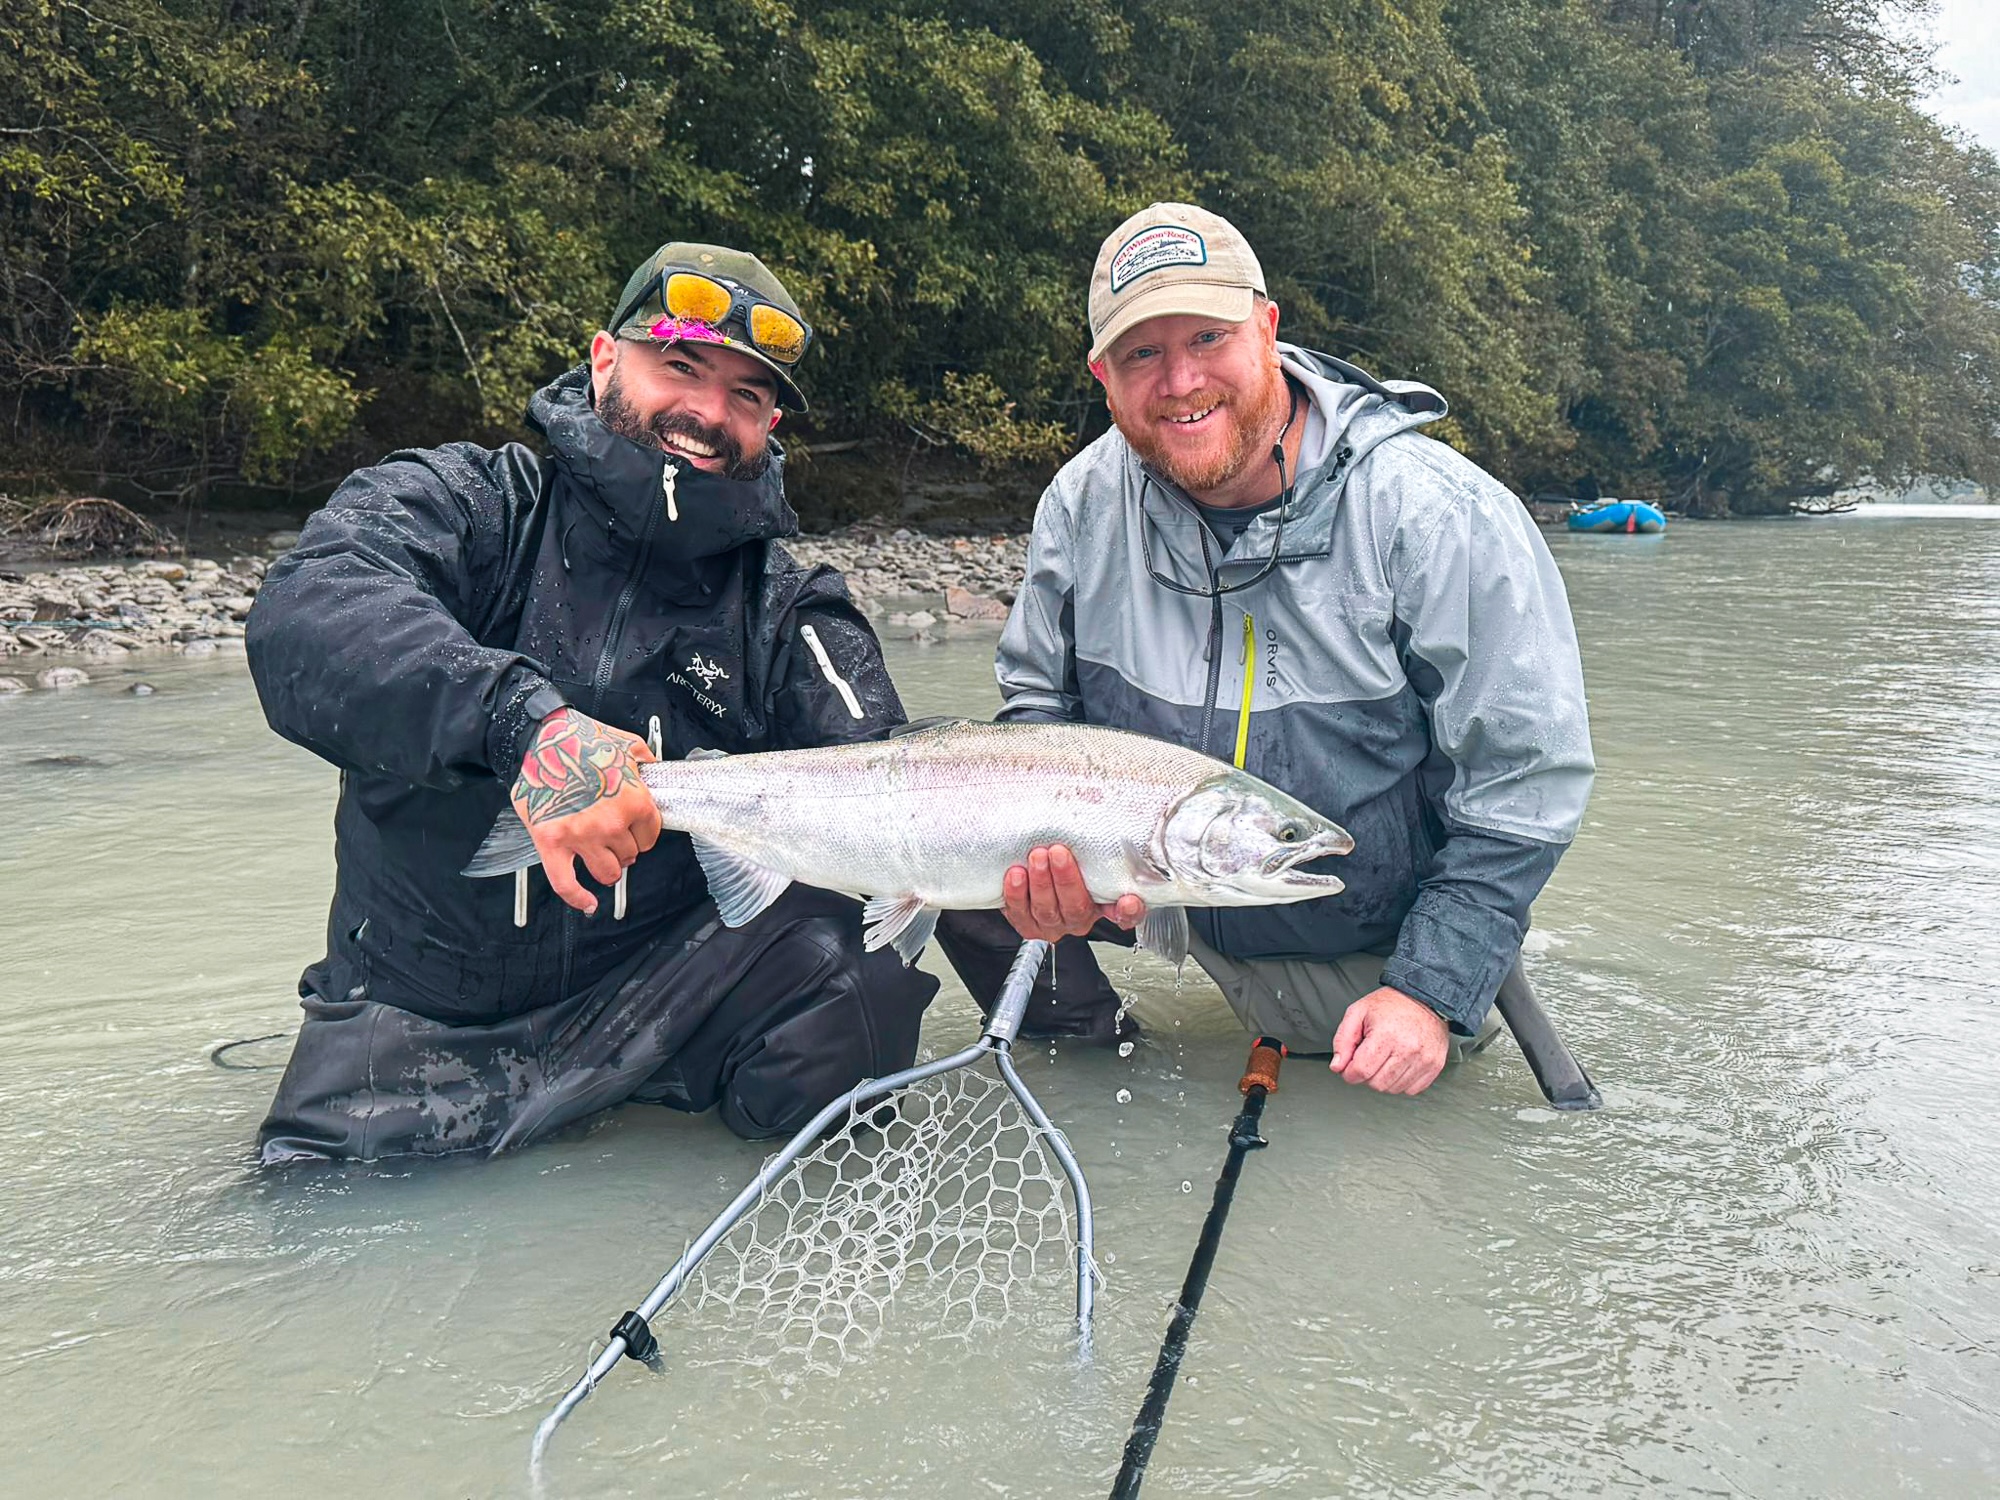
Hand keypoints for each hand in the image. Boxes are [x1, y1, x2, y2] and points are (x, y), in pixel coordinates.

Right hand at [511, 708, 661, 913]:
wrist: (538, 736)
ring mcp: (582, 836)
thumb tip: (655, 776)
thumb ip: (647, 765)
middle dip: (623, 847)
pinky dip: (577, 898)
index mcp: (634, 802)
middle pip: (630, 855)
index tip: (635, 831)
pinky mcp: (551, 843)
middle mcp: (612, 823)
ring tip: (601, 857)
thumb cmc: (580, 738)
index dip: (642, 833)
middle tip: (612, 837)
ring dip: (607, 868)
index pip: (650, 836)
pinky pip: (566, 884)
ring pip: (607, 873)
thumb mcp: (629, 744)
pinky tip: (587, 903)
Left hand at [1000, 843, 1145, 942]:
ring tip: (1036, 857)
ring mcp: (1052, 924)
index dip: (1128, 911)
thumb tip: (1100, 803)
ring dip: (1041, 882)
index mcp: (1102, 904)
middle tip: (1059, 852)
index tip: (1128, 899)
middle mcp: (1079, 917)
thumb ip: (1095, 842)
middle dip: (1067, 880)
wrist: (1030, 870)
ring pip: (1047, 910)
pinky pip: (1020, 913)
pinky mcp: (1026, 923)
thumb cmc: (1063, 857)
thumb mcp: (1084, 850)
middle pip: (1077, 907)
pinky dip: (1016, 894)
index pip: (1125, 914)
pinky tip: (1016, 874)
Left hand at [1330, 986, 1449, 1094]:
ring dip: (1384, 1079)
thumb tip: (1337, 1066)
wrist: (1425, 999)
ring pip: (1393, 1089)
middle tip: (1370, 1057)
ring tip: (1386, 1058)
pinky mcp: (1435, 1066)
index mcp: (1386, 1035)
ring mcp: (1424, 1060)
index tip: (1350, 1065)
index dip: (1349, 1072)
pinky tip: (1399, 1064)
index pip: (1360, 1071)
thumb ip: (1342, 1040)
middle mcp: (1408, 1050)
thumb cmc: (1391, 1004)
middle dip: (1367, 1075)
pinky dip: (1402, 1081)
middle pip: (1376, 1084)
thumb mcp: (1358, 1012)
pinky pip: (1411, 1090)